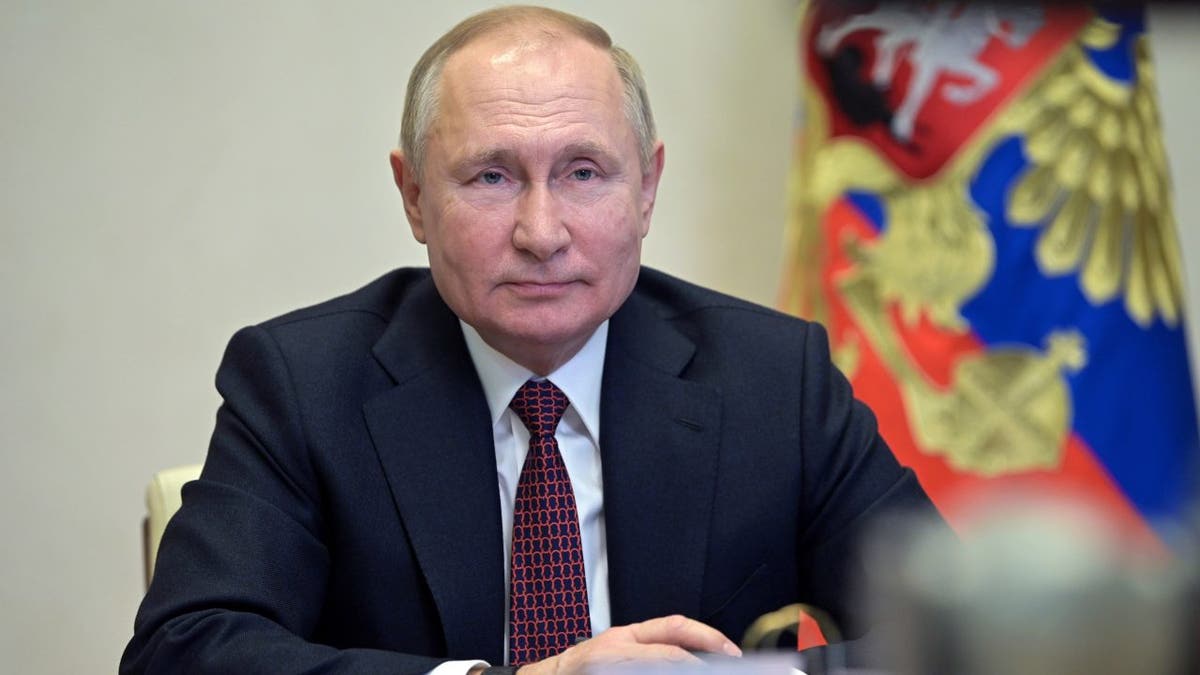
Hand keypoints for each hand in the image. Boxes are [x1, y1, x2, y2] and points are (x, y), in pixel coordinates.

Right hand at [517, 615, 741, 674]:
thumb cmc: (581, 671)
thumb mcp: (617, 651)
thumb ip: (650, 649)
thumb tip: (691, 657)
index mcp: (626, 637)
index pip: (675, 627)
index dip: (707, 637)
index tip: (731, 651)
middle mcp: (618, 647)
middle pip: (671, 647)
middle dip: (703, 657)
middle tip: (726, 665)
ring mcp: (610, 663)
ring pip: (660, 663)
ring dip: (685, 669)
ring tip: (706, 673)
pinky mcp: (603, 673)